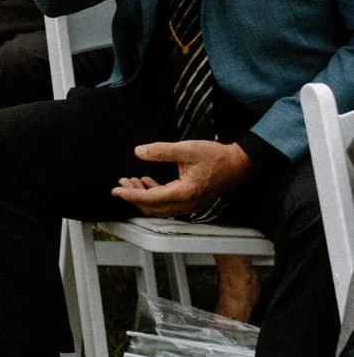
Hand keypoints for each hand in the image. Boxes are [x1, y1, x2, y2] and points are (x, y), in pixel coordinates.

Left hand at [115, 139, 250, 216]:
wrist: (239, 163)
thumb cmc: (216, 157)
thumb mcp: (186, 149)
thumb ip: (160, 151)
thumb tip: (139, 152)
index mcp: (184, 193)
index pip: (150, 199)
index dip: (131, 195)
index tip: (116, 190)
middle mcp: (187, 204)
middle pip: (153, 207)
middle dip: (134, 196)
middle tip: (122, 183)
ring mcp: (191, 205)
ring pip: (160, 207)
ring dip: (144, 196)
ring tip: (133, 181)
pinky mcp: (193, 201)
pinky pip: (169, 204)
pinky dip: (155, 195)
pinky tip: (149, 182)